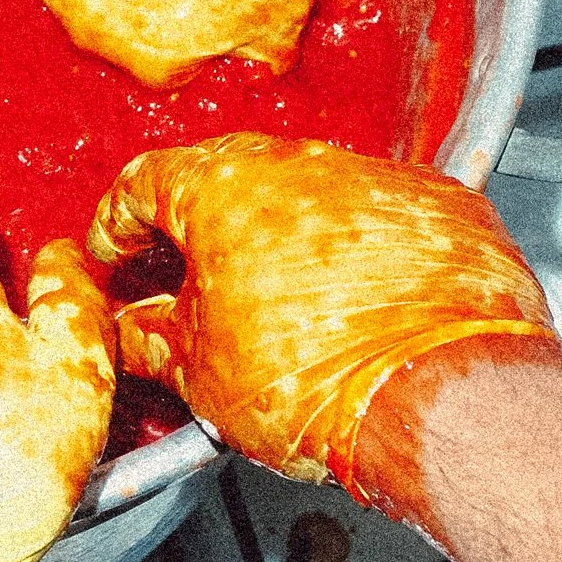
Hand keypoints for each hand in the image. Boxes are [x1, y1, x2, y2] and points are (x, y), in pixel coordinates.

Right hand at [88, 132, 559, 517]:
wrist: (435, 397)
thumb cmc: (317, 382)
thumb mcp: (201, 373)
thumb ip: (153, 338)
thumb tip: (135, 332)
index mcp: (222, 190)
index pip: (145, 183)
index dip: (120, 225)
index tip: (120, 254)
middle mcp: (300, 164)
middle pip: (229, 175)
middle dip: (203, 225)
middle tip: (189, 277)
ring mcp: (376, 177)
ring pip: (313, 192)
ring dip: (288, 234)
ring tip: (282, 300)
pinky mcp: (441, 204)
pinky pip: (383, 214)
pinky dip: (363, 247)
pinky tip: (359, 299)